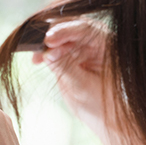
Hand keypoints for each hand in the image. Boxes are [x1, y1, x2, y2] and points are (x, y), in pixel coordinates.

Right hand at [35, 19, 110, 136]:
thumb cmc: (101, 105)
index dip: (66, 31)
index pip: (87, 29)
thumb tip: (47, 51)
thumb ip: (65, 68)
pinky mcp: (73, 53)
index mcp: (109, 45)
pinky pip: (57, 45)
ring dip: (47, 42)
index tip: (49, 40)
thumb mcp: (81, 87)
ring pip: (62, 33)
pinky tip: (37, 59)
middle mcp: (98, 41)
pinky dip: (46, 50)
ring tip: (36, 57)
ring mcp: (85, 45)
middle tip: (38, 45)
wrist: (106, 119)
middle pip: (73, 25)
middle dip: (53, 33)